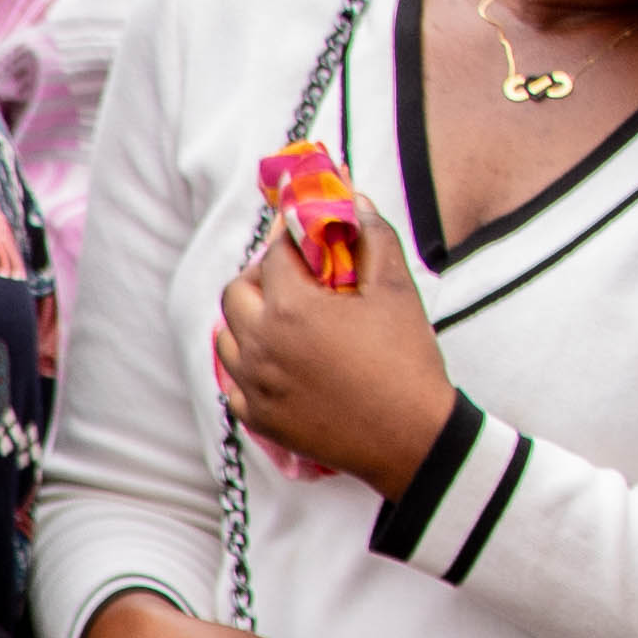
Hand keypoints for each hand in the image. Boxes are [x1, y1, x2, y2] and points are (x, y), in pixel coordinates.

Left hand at [210, 201, 456, 494]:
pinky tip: (281, 360)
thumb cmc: (406, 359)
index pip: (274, 255)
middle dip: (263, 276)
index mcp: (290, 310)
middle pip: (236, 292)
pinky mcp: (254, 417)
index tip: (306, 235)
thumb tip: (352, 199)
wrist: (410, 437)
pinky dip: (250, 363)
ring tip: (289, 318)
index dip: (291, 239)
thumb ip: (371, 237)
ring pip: (228, 335)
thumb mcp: (396, 290)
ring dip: (251, 319)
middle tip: (296, 277)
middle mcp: (259, 346)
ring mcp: (252, 384)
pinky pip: (233, 379)